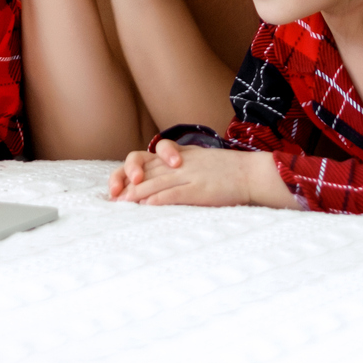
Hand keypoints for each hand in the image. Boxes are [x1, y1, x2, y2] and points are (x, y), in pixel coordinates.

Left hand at [107, 139, 297, 207]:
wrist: (250, 173)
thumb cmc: (224, 170)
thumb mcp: (196, 160)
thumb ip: (176, 167)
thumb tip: (155, 183)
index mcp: (177, 156)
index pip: (144, 160)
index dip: (126, 172)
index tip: (116, 187)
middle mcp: (179, 164)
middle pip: (145, 171)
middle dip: (126, 185)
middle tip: (112, 199)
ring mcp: (189, 175)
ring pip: (156, 183)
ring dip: (136, 194)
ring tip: (122, 204)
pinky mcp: (199, 189)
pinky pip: (175, 193)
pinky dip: (159, 200)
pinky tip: (146, 206)